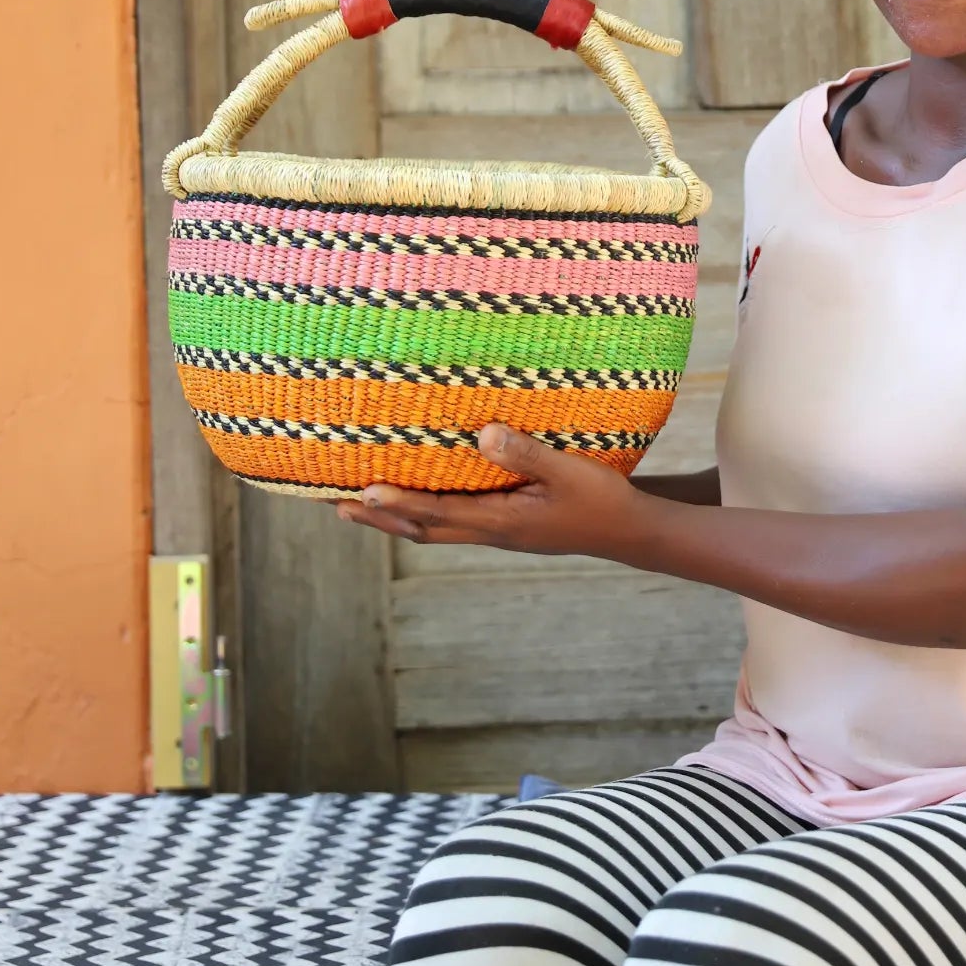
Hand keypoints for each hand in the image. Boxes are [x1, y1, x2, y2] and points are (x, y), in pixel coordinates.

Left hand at [335, 424, 656, 561]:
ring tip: (358, 505)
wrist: (629, 531)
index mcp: (501, 522)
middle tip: (336, 506)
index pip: (438, 513)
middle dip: (380, 518)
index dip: (399, 504)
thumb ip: (527, 453)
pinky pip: (452, 522)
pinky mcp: (506, 526)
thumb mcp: (568, 471)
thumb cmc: (601, 499)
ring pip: (434, 529)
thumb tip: (484, 432)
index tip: (364, 493)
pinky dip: (422, 513)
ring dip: (394, 519)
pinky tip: (417, 501)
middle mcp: (491, 532)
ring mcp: (497, 532)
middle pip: (422, 530)